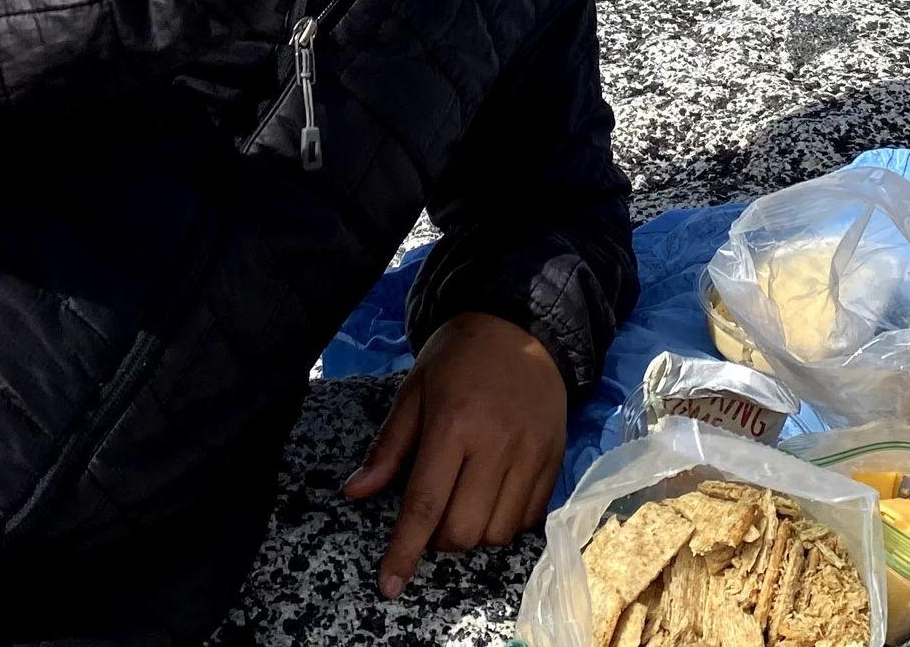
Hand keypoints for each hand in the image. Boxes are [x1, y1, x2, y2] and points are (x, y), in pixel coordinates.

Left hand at [341, 311, 567, 598]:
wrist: (521, 324)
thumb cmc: (457, 356)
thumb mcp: (414, 389)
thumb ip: (389, 445)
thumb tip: (356, 492)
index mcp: (453, 423)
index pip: (424, 503)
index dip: (404, 550)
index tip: (390, 585)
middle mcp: (496, 444)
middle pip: (463, 529)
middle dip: (439, 538)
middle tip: (433, 511)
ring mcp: (531, 454)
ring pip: (497, 533)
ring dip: (473, 533)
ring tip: (463, 501)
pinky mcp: (554, 459)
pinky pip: (528, 520)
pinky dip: (504, 522)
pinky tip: (492, 495)